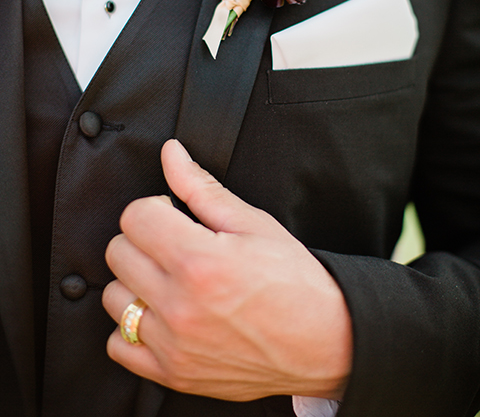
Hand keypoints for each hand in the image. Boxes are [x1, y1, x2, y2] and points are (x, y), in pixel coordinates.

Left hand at [102, 139, 351, 400]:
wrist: (323, 341)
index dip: (155, 207)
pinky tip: (162, 314)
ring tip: (170, 279)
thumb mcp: (252, 222)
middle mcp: (180, 305)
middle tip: (175, 244)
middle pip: (118, 252)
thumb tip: (170, 152)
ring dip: (136, 281)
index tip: (174, 215)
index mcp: (200, 260)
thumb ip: (200, 186)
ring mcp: (173, 344)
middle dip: (143, 238)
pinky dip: (132, 327)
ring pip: (113, 296)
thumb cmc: (293, 279)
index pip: (134, 217)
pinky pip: (119, 344)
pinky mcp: (172, 373)